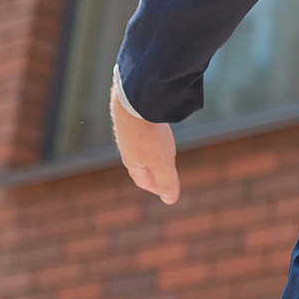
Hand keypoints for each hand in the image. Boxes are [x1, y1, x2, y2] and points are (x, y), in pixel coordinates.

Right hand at [111, 77, 180, 203]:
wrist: (134, 98)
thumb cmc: (147, 134)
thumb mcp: (162, 162)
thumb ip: (167, 181)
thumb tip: (170, 200)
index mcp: (132, 161)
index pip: (143, 180)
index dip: (155, 187)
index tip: (164, 191)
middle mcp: (128, 146)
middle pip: (140, 163)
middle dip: (150, 170)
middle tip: (161, 174)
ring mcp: (129, 129)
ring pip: (141, 145)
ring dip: (150, 151)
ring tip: (159, 151)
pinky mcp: (134, 113)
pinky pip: (143, 128)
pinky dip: (151, 133)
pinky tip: (156, 126)